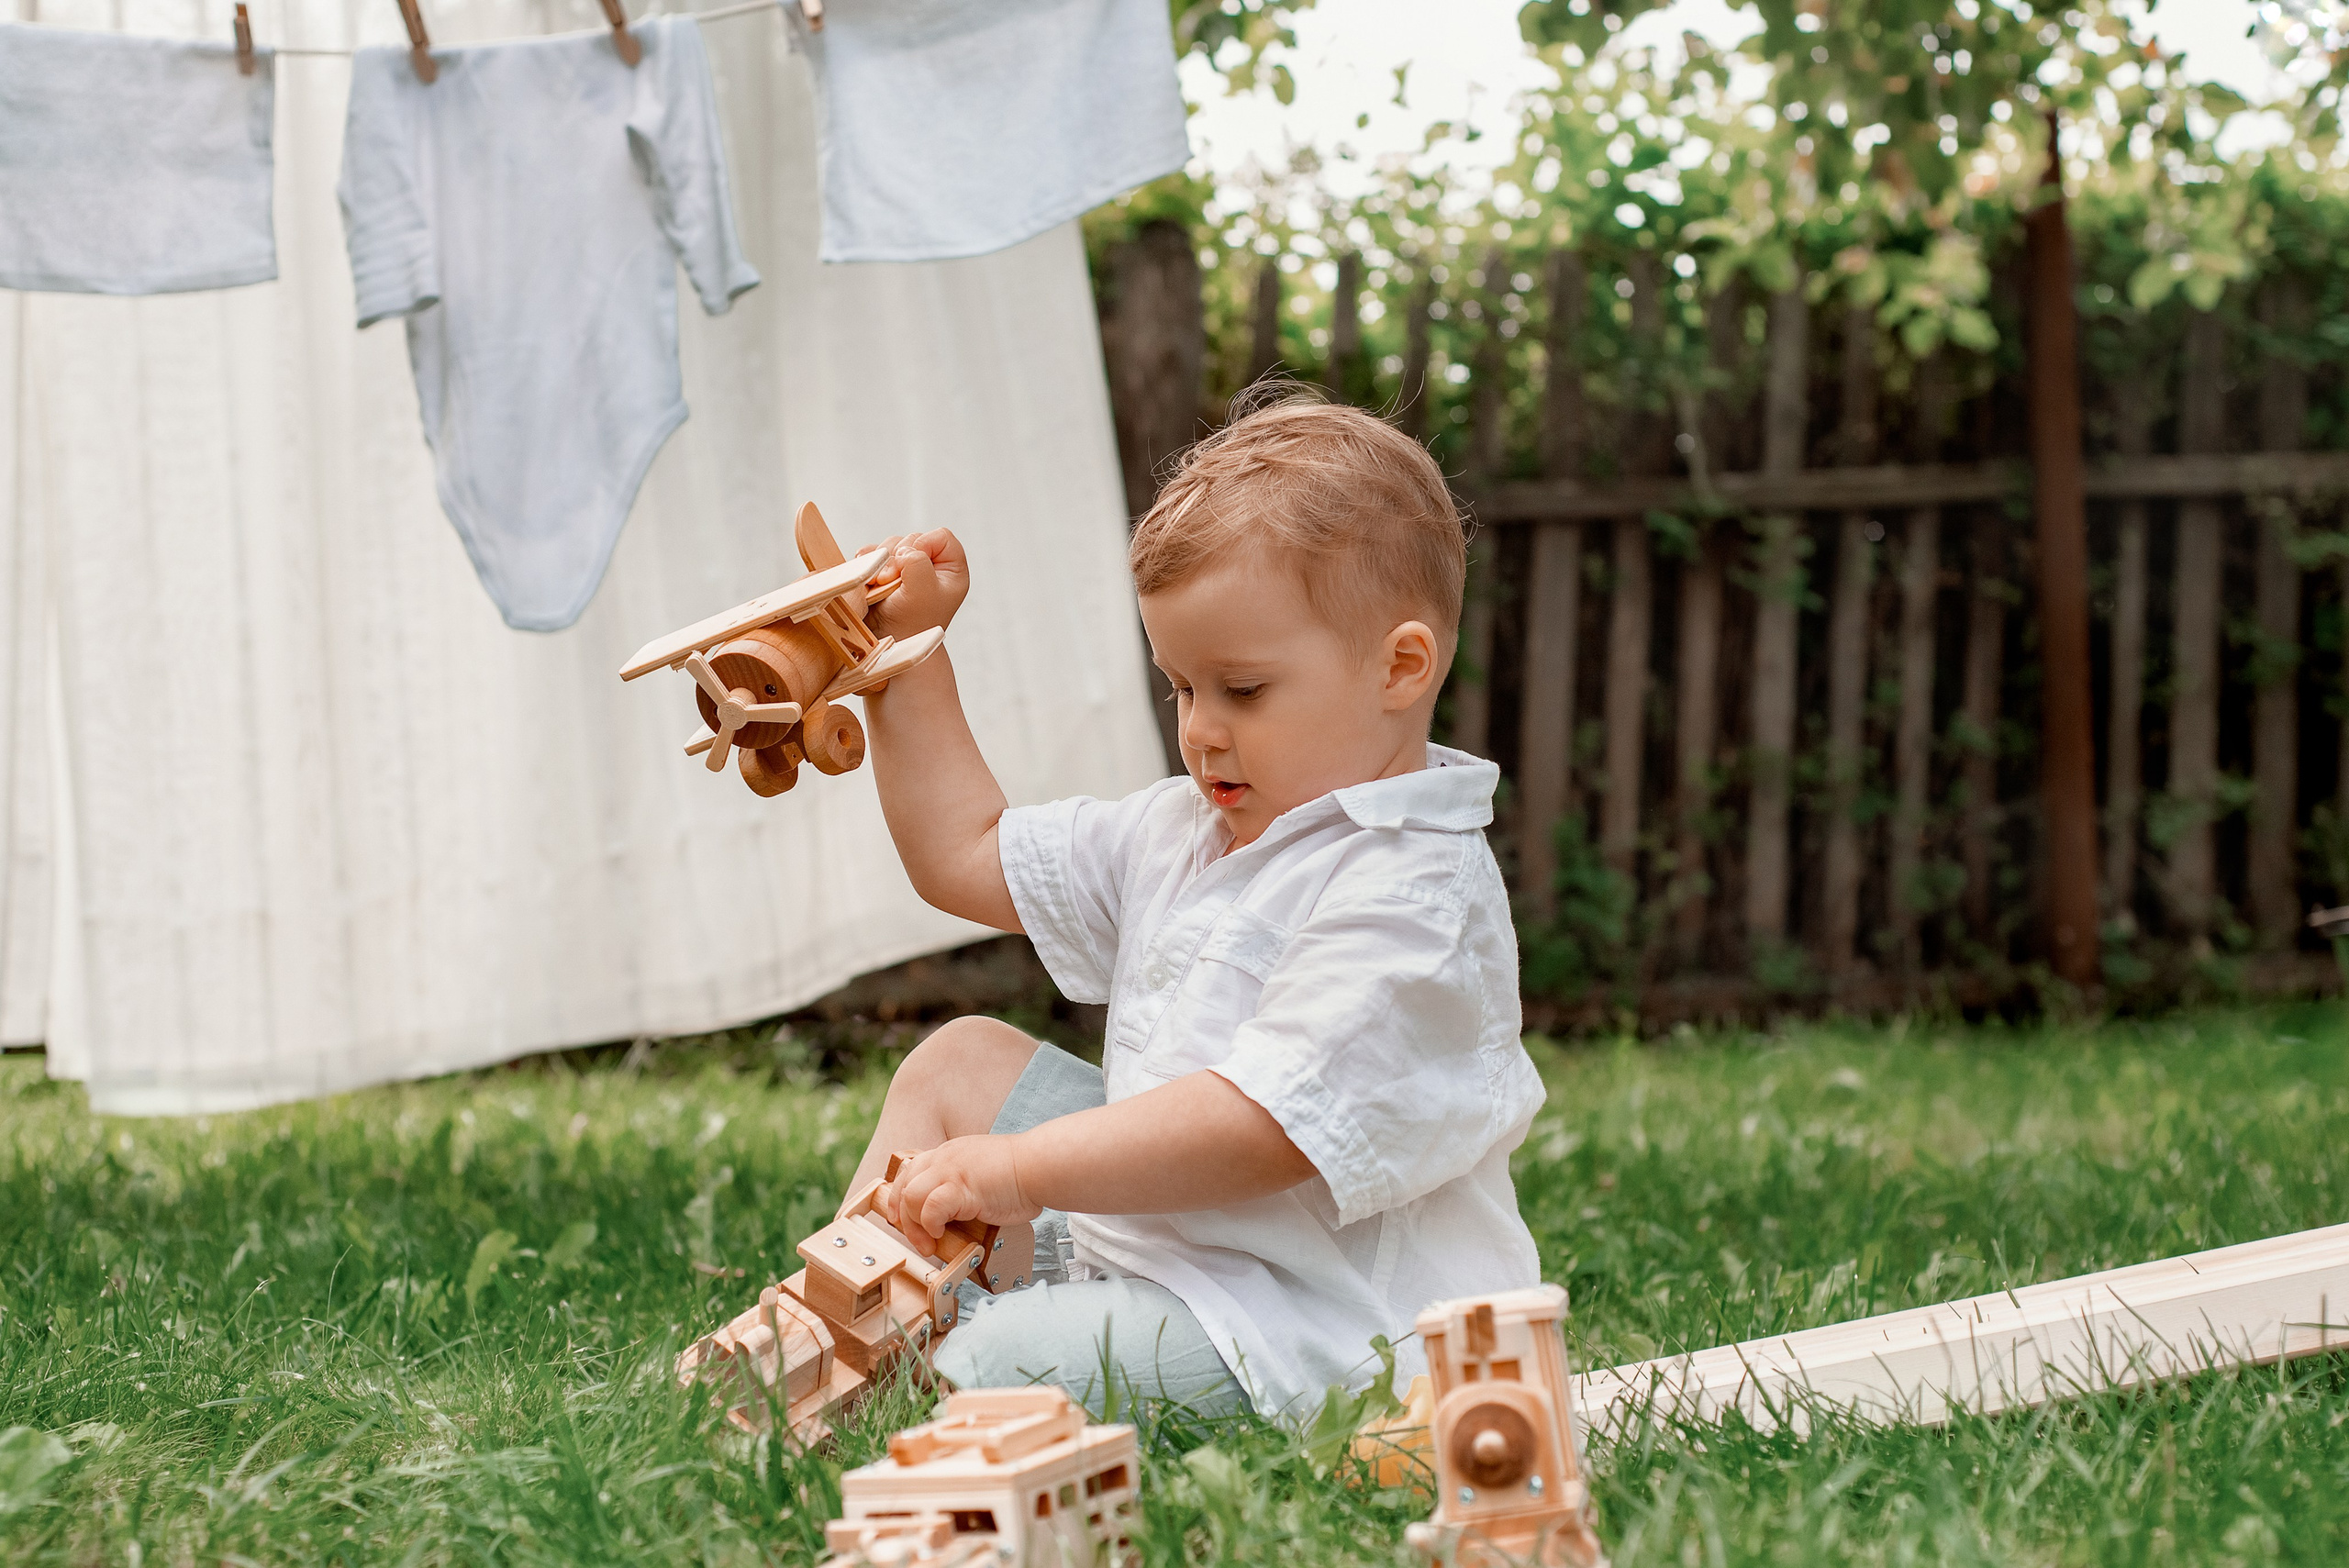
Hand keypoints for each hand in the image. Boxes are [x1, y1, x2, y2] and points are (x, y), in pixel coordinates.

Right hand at [862, 528, 970, 640]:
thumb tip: (902, 550)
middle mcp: (932, 568)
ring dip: (882, 561)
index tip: (913, 564)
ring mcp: (909, 569)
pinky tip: (868, 576)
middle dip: (898, 557)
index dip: (924, 544)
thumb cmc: (912, 623)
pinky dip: (869, 561)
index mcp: (952, 571)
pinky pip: (876, 554)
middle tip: (891, 581)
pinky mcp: (888, 573)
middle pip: (913, 539)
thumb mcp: (923, 590)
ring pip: (892, 545)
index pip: (941, 536)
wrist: (891, 645)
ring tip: (879, 584)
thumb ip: (918, 562)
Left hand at [879, 1133, 1038, 1243]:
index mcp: (950, 1154)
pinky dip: (931, 1224)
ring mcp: (951, 1170)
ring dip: (916, 1225)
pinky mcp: (961, 1187)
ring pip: (911, 1196)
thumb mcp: (982, 1174)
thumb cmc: (1021, 1175)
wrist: (1040, 1165)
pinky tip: (943, 1233)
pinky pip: (930, 1208)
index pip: (910, 1171)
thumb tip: (954, 1218)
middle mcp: (945, 1158)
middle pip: (904, 1185)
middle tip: (919, 1240)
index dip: (900, 1198)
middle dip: (904, 1217)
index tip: (903, 1219)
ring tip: (931, 1241)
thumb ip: (964, 1188)